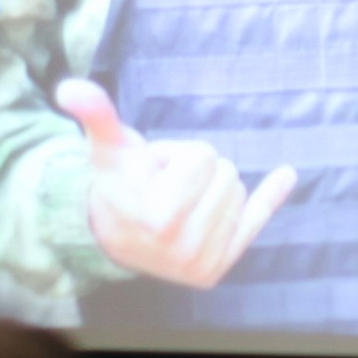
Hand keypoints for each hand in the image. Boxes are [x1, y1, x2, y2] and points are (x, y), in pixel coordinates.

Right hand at [52, 80, 297, 288]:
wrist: (111, 235)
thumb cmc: (117, 184)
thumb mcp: (108, 149)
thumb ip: (95, 116)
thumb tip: (71, 88)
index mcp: (159, 216)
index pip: (204, 157)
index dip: (178, 155)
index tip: (153, 172)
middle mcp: (184, 246)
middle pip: (226, 173)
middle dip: (197, 172)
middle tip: (164, 188)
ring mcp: (202, 263)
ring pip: (238, 192)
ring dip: (210, 189)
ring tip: (175, 202)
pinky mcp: (216, 269)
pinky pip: (255, 222)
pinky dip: (271, 197)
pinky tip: (286, 175)